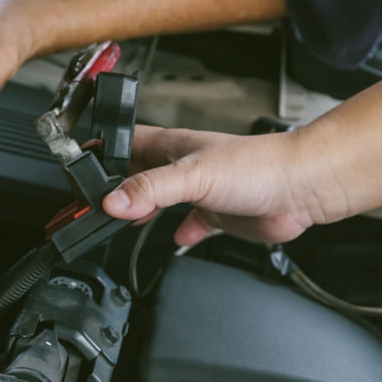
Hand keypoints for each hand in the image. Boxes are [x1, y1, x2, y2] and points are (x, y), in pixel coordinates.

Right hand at [102, 126, 334, 245]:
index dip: (99, 151)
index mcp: (171, 147)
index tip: (78, 168)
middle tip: (93, 205)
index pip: (124, 143)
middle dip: (116, 189)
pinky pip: (193, 224)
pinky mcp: (219, 214)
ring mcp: (201, 191)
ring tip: (122, 222)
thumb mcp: (192, 175)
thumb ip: (150, 189)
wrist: (303, 187)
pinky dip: (182, 232)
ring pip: (161, 200)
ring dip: (143, 211)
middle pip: (137, 175)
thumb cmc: (258, 166)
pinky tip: (177, 238)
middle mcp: (183, 166)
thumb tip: (112, 202)